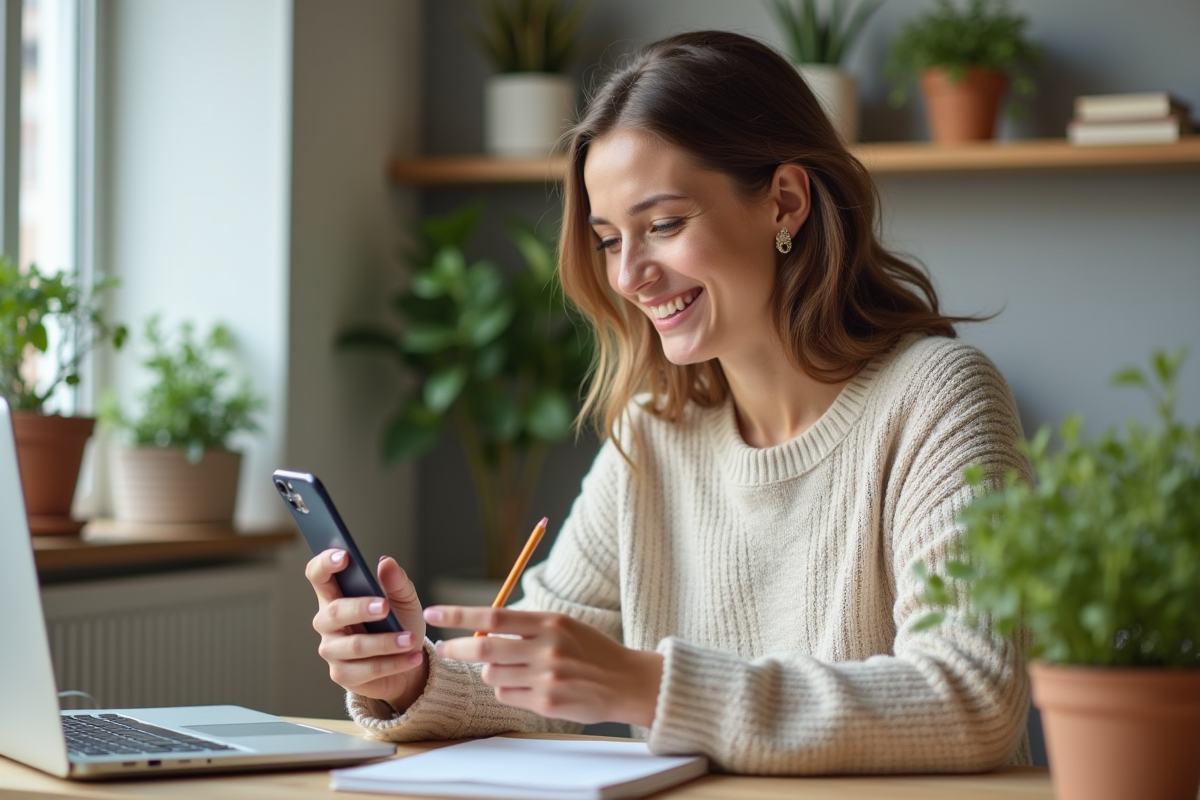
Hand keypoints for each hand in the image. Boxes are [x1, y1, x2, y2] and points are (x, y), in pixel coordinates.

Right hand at [305, 550, 428, 711]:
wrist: (407, 666)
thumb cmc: (399, 625)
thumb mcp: (404, 600)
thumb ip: (396, 582)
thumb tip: (386, 562)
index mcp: (336, 595)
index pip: (318, 575)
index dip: (325, 563)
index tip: (345, 556)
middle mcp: (327, 622)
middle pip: (334, 611)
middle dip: (360, 608)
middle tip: (385, 607)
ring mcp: (332, 649)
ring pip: (354, 645)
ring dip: (385, 642)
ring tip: (410, 639)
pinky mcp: (342, 674)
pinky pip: (366, 669)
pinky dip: (393, 663)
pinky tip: (412, 657)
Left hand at [425, 606, 663, 727]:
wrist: (626, 681)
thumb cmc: (590, 650)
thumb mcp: (563, 625)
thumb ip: (526, 626)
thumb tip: (480, 627)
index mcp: (549, 622)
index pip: (494, 615)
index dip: (460, 614)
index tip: (434, 611)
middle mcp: (547, 648)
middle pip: (484, 647)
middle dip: (457, 647)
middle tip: (443, 648)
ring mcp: (546, 678)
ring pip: (492, 674)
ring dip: (492, 671)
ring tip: (515, 669)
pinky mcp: (546, 703)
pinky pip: (506, 695)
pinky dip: (507, 689)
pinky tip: (528, 686)